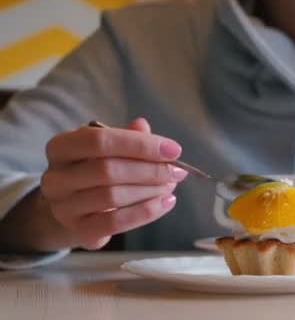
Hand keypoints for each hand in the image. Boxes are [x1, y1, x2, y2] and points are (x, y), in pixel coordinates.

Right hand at [41, 118, 187, 249]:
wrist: (74, 209)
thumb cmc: (95, 171)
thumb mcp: (108, 149)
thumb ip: (126, 137)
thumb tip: (143, 126)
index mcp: (60, 147)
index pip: (99, 140)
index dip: (140, 144)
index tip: (173, 150)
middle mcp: (55, 178)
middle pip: (108, 170)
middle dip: (150, 170)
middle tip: (177, 172)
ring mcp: (63, 208)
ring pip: (112, 197)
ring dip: (150, 191)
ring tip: (170, 186)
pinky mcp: (78, 231)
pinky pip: (115, 223)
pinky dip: (146, 212)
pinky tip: (166, 203)